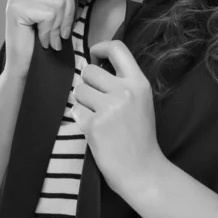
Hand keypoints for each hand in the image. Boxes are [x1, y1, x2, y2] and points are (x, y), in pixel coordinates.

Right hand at [4, 0, 80, 80]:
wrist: (25, 65)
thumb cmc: (44, 40)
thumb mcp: (59, 13)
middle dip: (69, 13)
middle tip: (60, 32)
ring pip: (59, 2)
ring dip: (59, 26)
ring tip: (50, 38)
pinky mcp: (16, 7)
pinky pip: (49, 14)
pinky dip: (50, 31)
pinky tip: (42, 40)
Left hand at [71, 40, 163, 195]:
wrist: (142, 170)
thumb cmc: (140, 135)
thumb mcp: (141, 100)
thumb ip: (123, 81)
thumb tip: (95, 65)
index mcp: (139, 82)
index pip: (117, 48)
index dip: (100, 48)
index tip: (95, 57)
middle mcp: (125, 91)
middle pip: (89, 71)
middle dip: (87, 83)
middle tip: (96, 99)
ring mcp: (109, 108)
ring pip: (79, 90)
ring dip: (83, 102)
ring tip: (97, 115)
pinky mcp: (94, 125)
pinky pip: (76, 110)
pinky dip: (81, 119)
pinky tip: (95, 129)